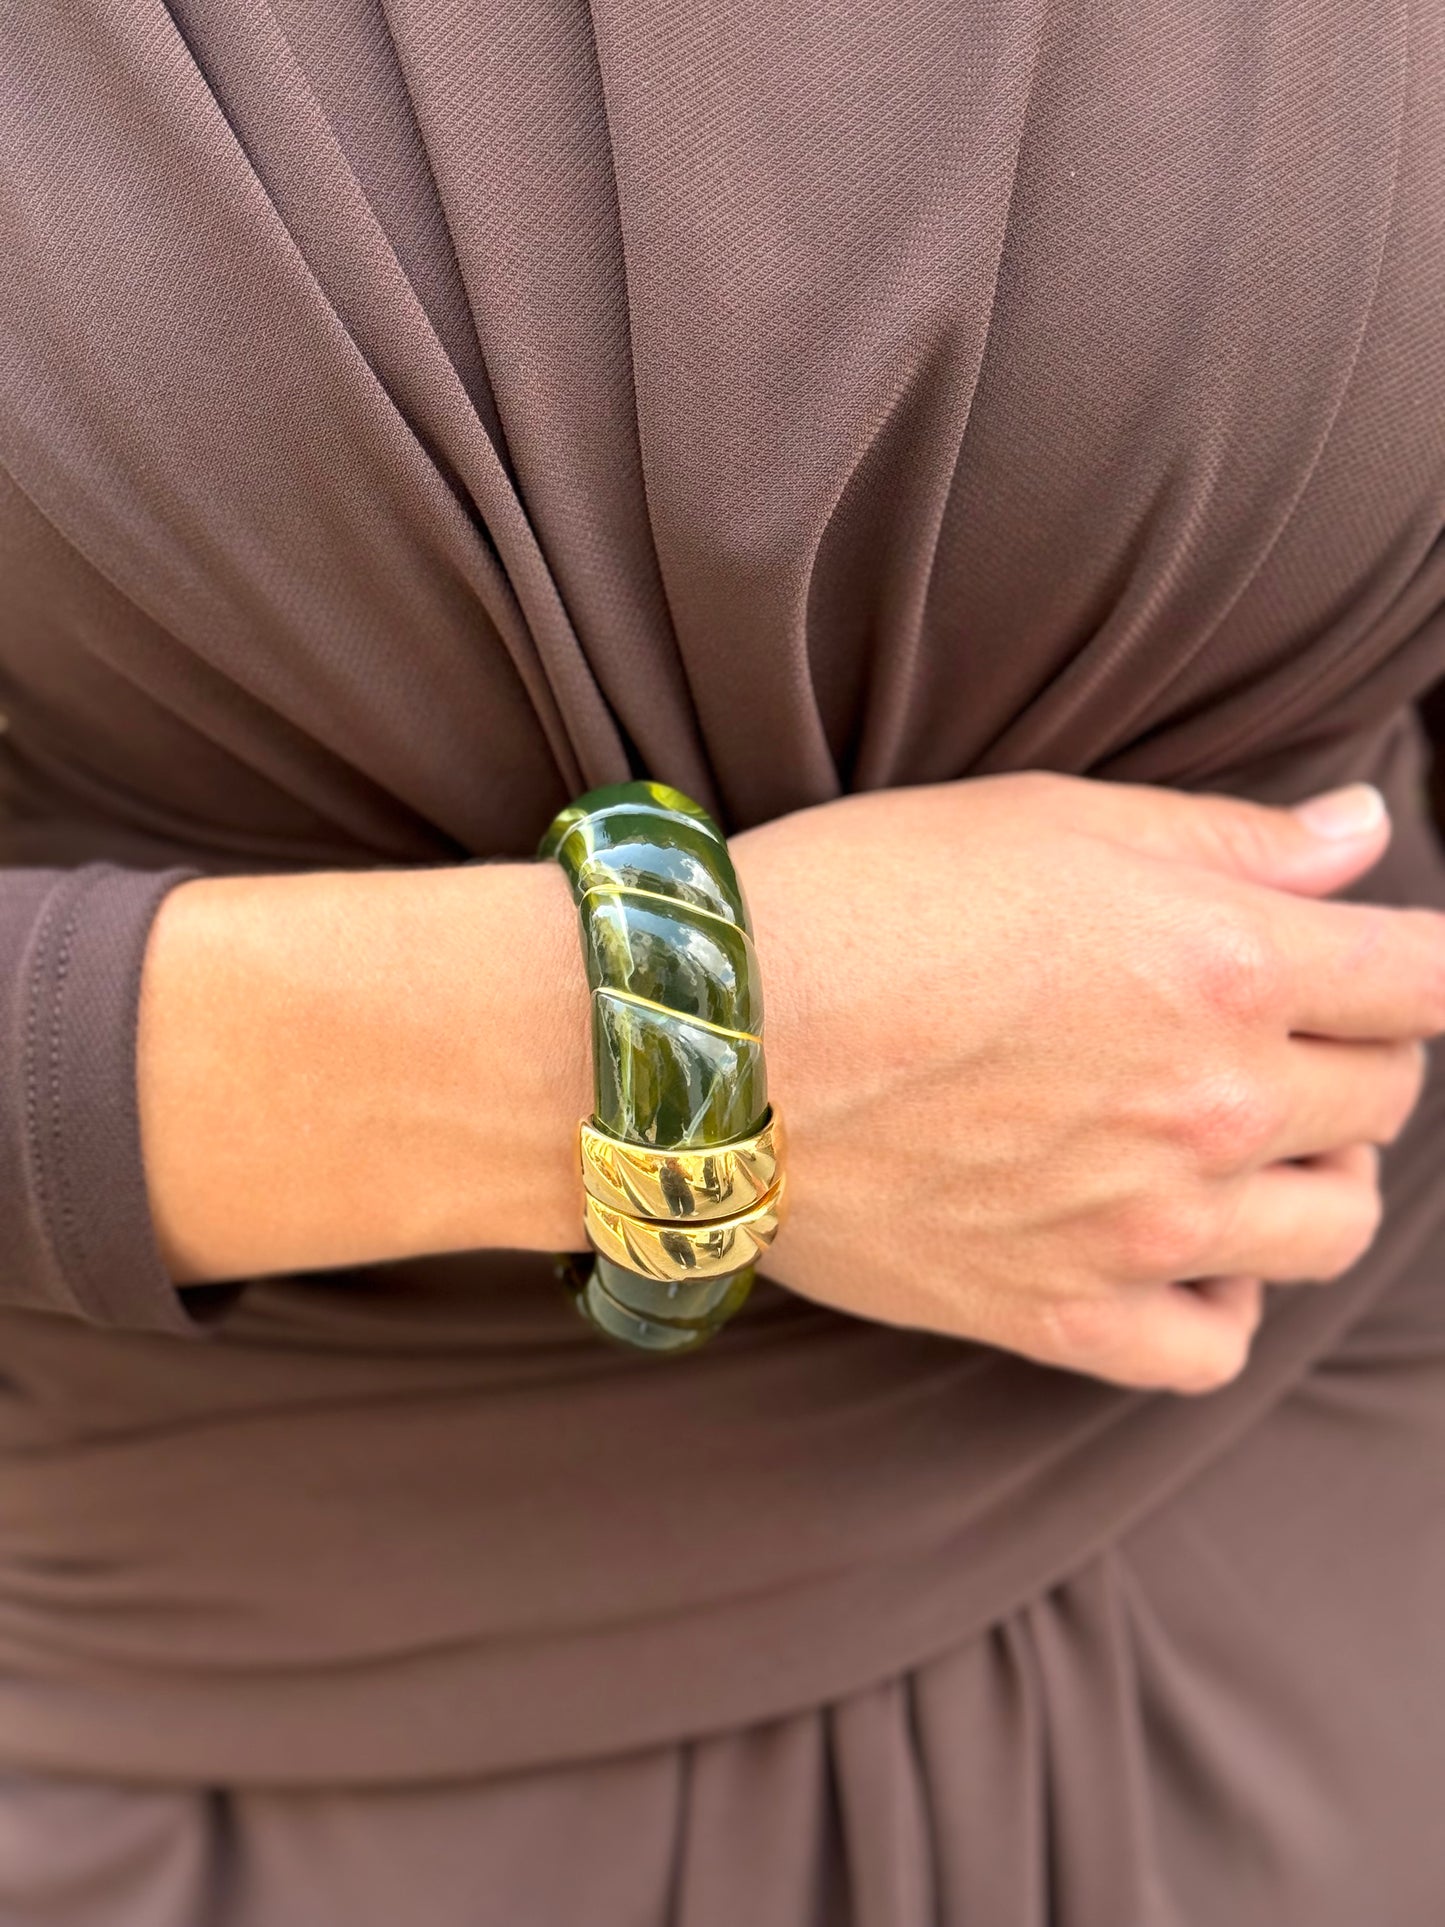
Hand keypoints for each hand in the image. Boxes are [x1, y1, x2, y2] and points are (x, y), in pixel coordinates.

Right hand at [731, 775, 1444, 1392]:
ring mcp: (1144, 1227)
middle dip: (1350, 1052)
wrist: (705, 1047)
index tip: (1382, 960)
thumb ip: (1229, 837)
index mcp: (1226, 966)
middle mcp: (1212, 1107)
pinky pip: (1215, 1343)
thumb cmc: (864, 900)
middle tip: (1269, 1025)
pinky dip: (1223, 1297)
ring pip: (1332, 1228)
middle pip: (1386, 1100)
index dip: (1423, 962)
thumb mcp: (1047, 818)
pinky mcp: (1063, 1316)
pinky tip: (1179, 1244)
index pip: (1427, 979)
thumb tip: (1365, 836)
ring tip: (1240, 1137)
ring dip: (1317, 1175)